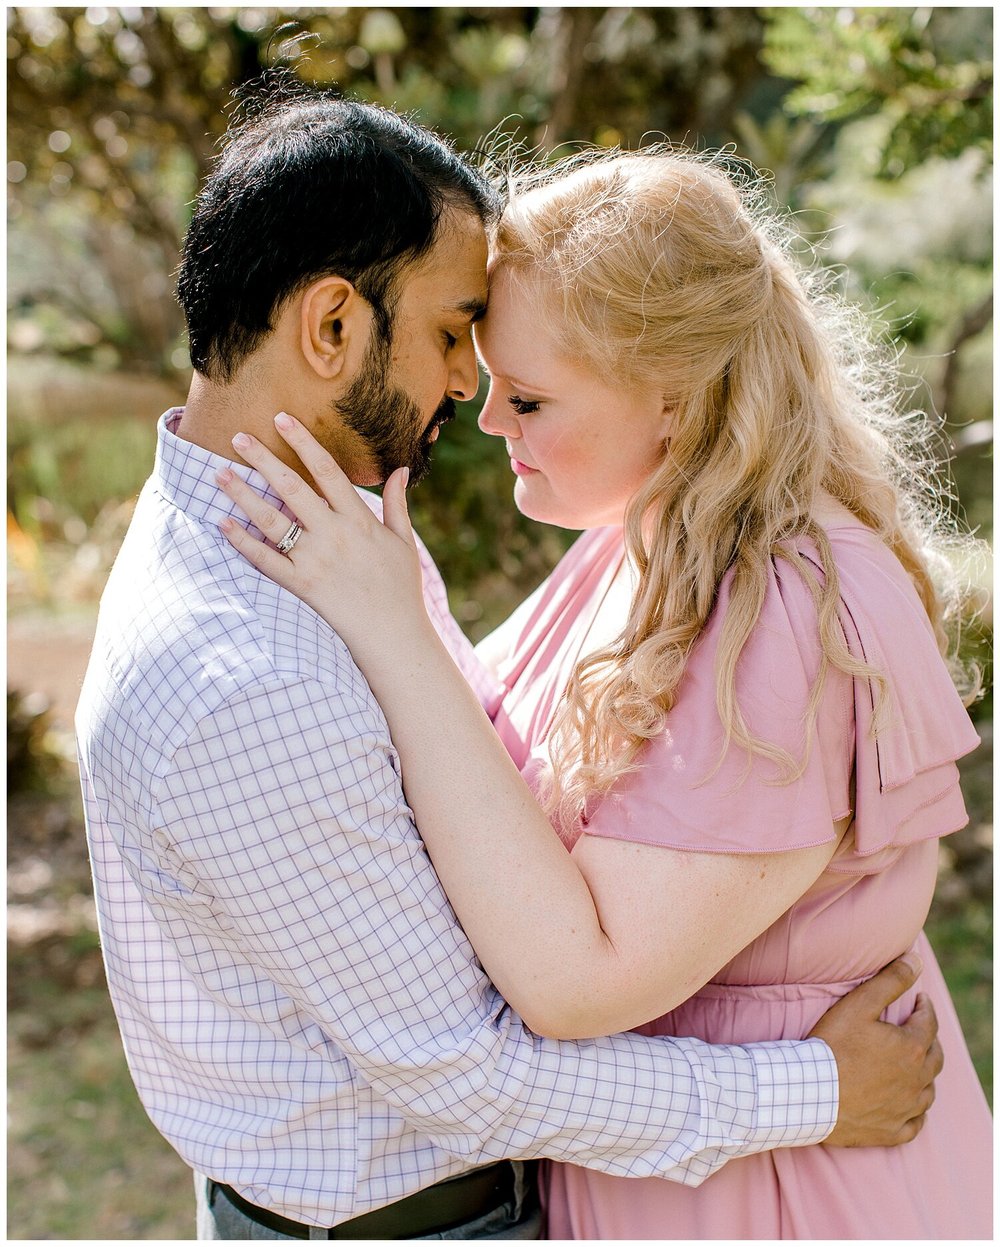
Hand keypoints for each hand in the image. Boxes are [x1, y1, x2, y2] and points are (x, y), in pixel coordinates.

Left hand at [216, 413, 426, 652]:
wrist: (392, 634)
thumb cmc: (401, 587)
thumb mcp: (404, 541)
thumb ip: (396, 503)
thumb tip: (401, 469)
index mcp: (358, 519)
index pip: (326, 470)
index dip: (303, 442)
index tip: (282, 419)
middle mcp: (333, 534)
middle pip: (291, 487)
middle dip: (262, 459)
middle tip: (238, 436)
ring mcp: (314, 560)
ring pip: (271, 520)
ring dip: (243, 495)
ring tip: (219, 473)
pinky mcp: (301, 585)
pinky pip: (265, 560)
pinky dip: (242, 543)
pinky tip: (223, 523)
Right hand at [810, 952, 941, 1146]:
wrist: (810, 1093)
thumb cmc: (832, 1046)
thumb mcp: (859, 1004)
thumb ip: (890, 980)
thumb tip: (917, 960)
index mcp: (911, 1048)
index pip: (928, 1022)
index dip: (925, 1008)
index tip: (920, 1000)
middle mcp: (917, 1080)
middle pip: (935, 1057)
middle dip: (929, 1039)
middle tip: (918, 1030)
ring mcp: (906, 1108)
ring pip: (929, 1090)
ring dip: (925, 1075)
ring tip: (914, 1065)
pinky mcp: (892, 1131)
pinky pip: (916, 1123)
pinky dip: (916, 1112)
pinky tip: (909, 1105)